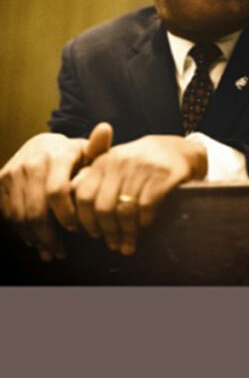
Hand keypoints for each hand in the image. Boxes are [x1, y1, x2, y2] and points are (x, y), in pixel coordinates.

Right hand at [0, 123, 110, 260]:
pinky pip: (8, 214)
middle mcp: (31, 163)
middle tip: (62, 252)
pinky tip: (35, 241)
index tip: (78, 230)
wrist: (41, 145)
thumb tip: (105, 128)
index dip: (66, 215)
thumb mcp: (88, 152)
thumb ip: (99, 149)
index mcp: (56, 155)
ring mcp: (12, 172)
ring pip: (20, 216)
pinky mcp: (0, 182)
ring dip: (35, 238)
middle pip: (36, 210)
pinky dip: (21, 231)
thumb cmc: (74, 156)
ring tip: (50, 250)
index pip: (57, 192)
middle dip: (50, 236)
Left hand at [71, 135, 206, 255]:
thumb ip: (92, 178)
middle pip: (103, 207)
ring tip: (127, 246)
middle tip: (111, 245)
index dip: (85, 219)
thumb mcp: (114, 163)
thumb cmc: (140, 162)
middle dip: (106, 231)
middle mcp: (120, 163)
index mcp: (104, 162)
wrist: (178, 150)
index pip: (84, 196)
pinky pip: (146, 206)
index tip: (91, 234)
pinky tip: (144, 227)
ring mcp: (142, 169)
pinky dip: (144, 221)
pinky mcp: (163, 176)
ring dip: (126, 233)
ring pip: (125, 210)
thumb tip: (71, 204)